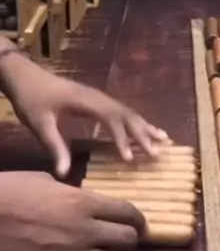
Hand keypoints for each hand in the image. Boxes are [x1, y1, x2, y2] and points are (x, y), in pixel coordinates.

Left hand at [0, 49, 166, 176]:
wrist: (25, 76)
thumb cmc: (32, 99)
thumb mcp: (39, 124)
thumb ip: (54, 147)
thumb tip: (63, 174)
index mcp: (85, 100)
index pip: (110, 119)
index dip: (122, 138)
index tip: (130, 159)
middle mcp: (97, 97)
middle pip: (125, 115)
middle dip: (142, 134)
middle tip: (156, 154)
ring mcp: (98, 97)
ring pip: (127, 111)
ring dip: (144, 126)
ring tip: (164, 140)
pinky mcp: (96, 100)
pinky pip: (121, 111)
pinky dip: (136, 121)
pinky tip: (147, 128)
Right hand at [0, 170, 144, 250]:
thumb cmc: (8, 192)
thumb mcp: (44, 182)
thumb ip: (70, 193)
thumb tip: (80, 199)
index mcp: (83, 202)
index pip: (128, 212)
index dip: (139, 219)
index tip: (140, 224)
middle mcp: (85, 231)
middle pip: (127, 240)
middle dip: (129, 240)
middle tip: (121, 241)